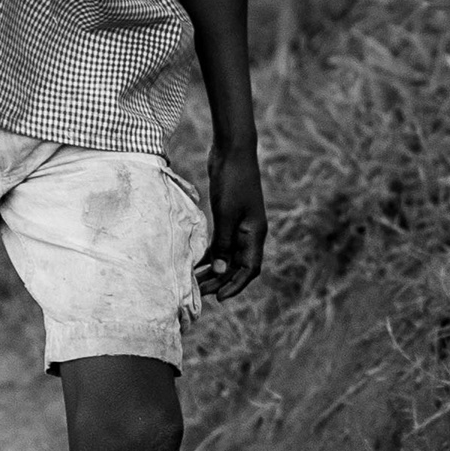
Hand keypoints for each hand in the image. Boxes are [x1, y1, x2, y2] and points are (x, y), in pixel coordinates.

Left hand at [197, 147, 266, 300]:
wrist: (233, 152)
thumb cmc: (233, 181)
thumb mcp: (227, 214)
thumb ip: (223, 243)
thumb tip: (219, 271)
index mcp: (255, 233)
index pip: (250, 269)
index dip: (236, 286)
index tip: (219, 298)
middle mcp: (250, 233)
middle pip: (237, 266)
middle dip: (220, 281)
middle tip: (199, 293)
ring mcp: (240, 225)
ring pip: (227, 256)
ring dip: (213, 270)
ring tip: (195, 282)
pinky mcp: (229, 217)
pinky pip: (220, 243)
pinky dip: (210, 254)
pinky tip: (195, 262)